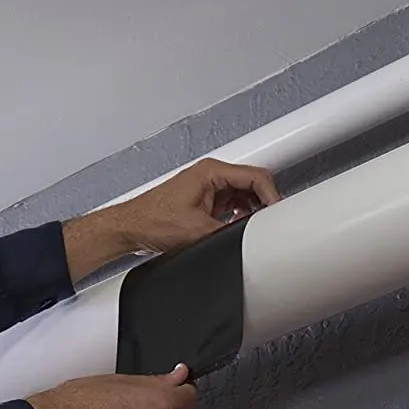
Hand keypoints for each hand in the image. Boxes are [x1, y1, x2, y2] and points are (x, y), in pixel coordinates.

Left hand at [117, 158, 280, 253]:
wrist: (129, 229)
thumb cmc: (151, 221)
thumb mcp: (199, 231)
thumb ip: (230, 232)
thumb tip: (250, 237)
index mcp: (211, 171)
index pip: (256, 177)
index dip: (272, 196)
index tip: (279, 213)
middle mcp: (210, 175)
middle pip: (252, 184)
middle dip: (264, 203)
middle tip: (272, 222)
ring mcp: (207, 188)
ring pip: (243, 195)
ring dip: (252, 211)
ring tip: (257, 228)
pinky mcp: (203, 201)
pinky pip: (231, 204)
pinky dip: (240, 216)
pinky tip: (239, 228)